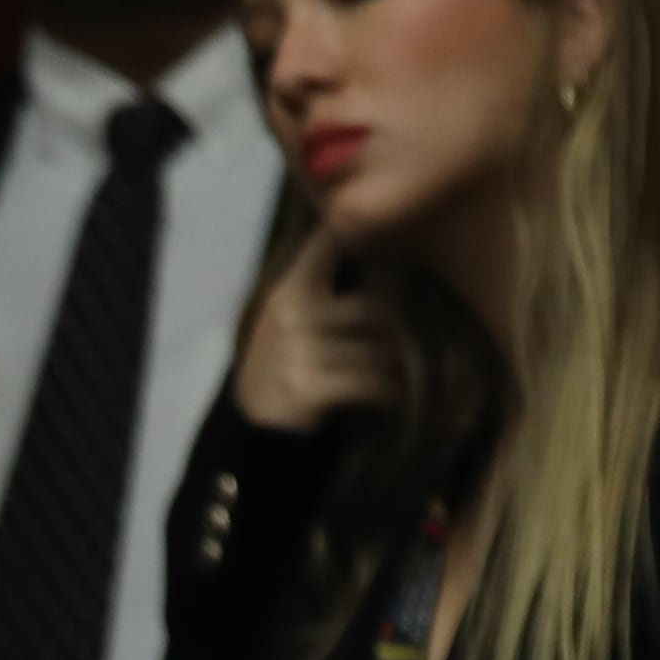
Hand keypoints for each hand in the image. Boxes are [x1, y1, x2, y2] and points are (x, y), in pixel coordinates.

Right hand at [231, 245, 399, 430]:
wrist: (255, 423)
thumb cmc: (282, 362)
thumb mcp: (288, 315)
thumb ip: (319, 284)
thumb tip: (370, 247)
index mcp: (290, 289)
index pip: (328, 243)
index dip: (361, 236)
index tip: (388, 241)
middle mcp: (294, 314)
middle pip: (372, 308)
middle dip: (393, 330)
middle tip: (404, 338)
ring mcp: (300, 351)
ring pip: (375, 350)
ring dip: (391, 366)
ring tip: (397, 372)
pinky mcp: (310, 387)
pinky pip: (369, 383)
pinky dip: (387, 392)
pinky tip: (390, 395)